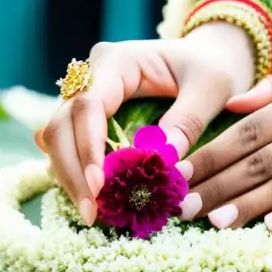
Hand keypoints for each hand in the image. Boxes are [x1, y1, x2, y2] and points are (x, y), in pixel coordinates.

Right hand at [40, 24, 254, 224]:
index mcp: (118, 61)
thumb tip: (165, 159)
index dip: (88, 146)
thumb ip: (188, 120)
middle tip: (92, 213)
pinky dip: (79, 175)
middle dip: (73, 171)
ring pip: (57, 139)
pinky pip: (72, 148)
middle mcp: (92, 76)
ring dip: (71, 178)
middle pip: (62, 124)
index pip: (89, 104)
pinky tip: (95, 203)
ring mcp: (86, 96)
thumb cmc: (213, 67)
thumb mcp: (212, 87)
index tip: (100, 184)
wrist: (212, 56)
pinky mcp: (90, 118)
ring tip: (93, 215)